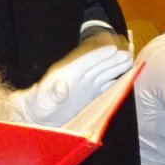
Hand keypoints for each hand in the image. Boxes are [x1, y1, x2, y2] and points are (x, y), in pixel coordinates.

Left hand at [15, 44, 131, 124]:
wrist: (35, 116)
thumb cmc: (36, 107)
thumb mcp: (41, 100)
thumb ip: (52, 94)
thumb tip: (61, 86)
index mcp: (66, 75)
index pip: (85, 62)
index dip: (98, 55)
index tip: (112, 49)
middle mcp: (77, 78)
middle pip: (97, 66)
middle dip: (112, 60)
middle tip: (127, 54)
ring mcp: (83, 86)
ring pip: (103, 74)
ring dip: (115, 68)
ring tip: (129, 62)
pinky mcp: (87, 96)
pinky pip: (103, 86)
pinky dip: (114, 83)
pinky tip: (123, 80)